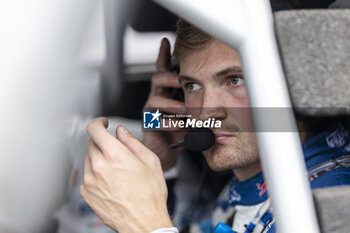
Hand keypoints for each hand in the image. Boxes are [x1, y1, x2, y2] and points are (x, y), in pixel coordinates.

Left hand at [80, 117, 172, 232]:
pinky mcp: (86, 192)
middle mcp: (98, 166)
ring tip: (115, 170)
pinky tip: (110, 181)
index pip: (94, 129)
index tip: (103, 124)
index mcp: (115, 155)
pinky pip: (86, 175)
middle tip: (116, 151)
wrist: (142, 221)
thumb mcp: (150, 161)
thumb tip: (121, 132)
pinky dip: (95, 173)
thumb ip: (132, 142)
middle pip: (91, 143)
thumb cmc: (149, 195)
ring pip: (88, 159)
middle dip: (103, 142)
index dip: (99, 123)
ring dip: (99, 158)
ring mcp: (90, 180)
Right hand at [143, 38, 185, 170]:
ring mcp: (152, 110)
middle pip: (157, 78)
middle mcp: (158, 96)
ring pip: (155, 99)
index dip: (163, 55)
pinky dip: (170, 122)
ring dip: (172, 104)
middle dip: (169, 77)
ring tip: (185, 110)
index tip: (166, 41)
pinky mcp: (149, 124)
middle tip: (181, 79)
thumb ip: (198, 100)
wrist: (169, 150)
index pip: (164, 69)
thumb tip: (218, 92)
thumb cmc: (181, 129)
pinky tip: (181, 125)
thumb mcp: (192, 111)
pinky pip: (156, 120)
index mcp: (168, 89)